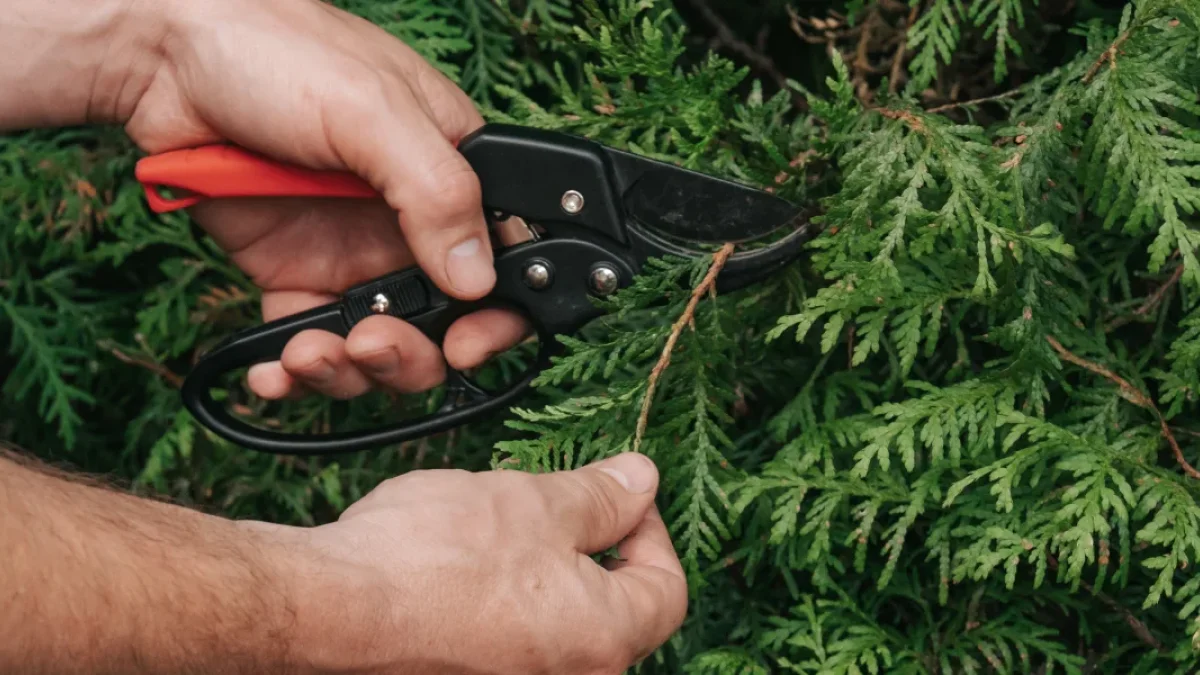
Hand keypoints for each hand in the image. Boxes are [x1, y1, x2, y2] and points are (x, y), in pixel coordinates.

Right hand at [1, 446, 686, 674]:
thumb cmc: (432, 559)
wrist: (330, 606)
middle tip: (553, 500)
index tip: (620, 493)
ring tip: (496, 522)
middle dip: (589, 546)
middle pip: (611, 609)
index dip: (650, 530)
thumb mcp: (535, 502)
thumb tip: (642, 481)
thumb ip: (602, 496)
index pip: (666, 591)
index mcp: (603, 639)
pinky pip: (506, 633)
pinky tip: (461, 558)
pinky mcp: (464, 670)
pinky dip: (500, 594)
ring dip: (540, 566)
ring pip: (554, 618)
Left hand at [124, 0, 528, 399]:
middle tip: (374, 346)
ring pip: (376, 345)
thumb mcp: (373, 110)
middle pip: (442, 323)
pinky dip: (291, 370)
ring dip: (349, 372)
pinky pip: (306, 338)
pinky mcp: (291, 272)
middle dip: (412, 356)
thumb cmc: (279, 51)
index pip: (504, 261)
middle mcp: (408, 223)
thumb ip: (436, 191)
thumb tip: (478, 277)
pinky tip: (273, 370)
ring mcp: (350, 252)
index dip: (494, 316)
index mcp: (452, 174)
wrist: (165, 56)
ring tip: (309, 354)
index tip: (465, 345)